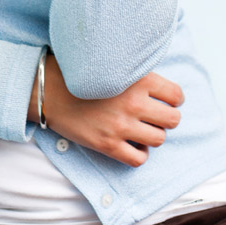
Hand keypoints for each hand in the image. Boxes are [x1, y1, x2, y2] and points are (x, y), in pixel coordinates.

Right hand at [36, 52, 183, 166]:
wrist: (48, 90)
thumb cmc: (81, 75)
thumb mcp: (113, 65)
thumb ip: (138, 74)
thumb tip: (161, 89)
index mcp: (138, 79)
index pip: (177, 96)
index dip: (173, 99)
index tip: (163, 100)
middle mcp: (133, 103)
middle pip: (172, 120)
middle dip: (165, 119)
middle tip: (152, 116)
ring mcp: (121, 126)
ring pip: (159, 139)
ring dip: (152, 136)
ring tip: (139, 129)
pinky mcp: (108, 144)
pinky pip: (139, 159)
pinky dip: (139, 154)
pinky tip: (130, 144)